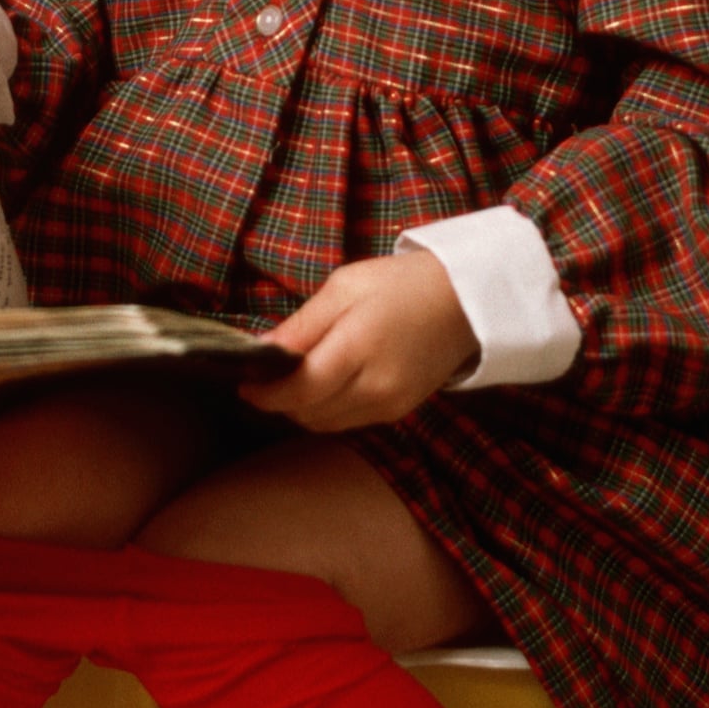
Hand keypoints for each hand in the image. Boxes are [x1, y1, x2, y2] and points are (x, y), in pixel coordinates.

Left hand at [239, 249, 475, 432]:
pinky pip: (349, 421)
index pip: (300, 389)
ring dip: (302, 408)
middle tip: (265, 378)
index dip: (267, 394)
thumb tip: (260, 352)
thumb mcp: (343, 287)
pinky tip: (325, 384)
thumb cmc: (399, 284)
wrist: (464, 300)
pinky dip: (328, 409)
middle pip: (309, 412)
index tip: (244, 384)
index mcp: (359, 347)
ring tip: (294, 379)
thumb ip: (302, 326)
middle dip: (280, 401)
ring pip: (326, 423)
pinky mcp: (399, 411)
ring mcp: (390, 404)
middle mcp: (376, 386)